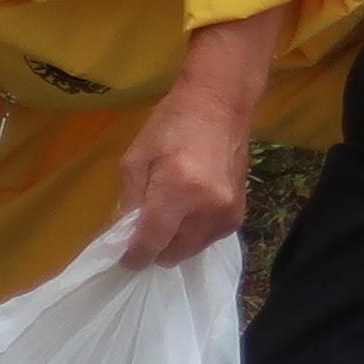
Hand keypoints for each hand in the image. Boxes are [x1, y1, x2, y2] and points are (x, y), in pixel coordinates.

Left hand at [112, 87, 251, 268]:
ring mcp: (227, 212)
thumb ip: (130, 201)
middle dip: (154, 249)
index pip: (151, 242)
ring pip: (191, 250)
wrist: (220, 105)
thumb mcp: (136, 158)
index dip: (134, 256)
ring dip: (174, 243)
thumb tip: (126, 236)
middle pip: (173, 253)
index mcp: (178, 190)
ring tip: (168, 218)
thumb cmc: (172, 124)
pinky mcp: (239, 213)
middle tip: (143, 232)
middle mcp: (207, 207)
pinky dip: (193, 235)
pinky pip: (209, 240)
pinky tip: (187, 213)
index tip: (124, 258)